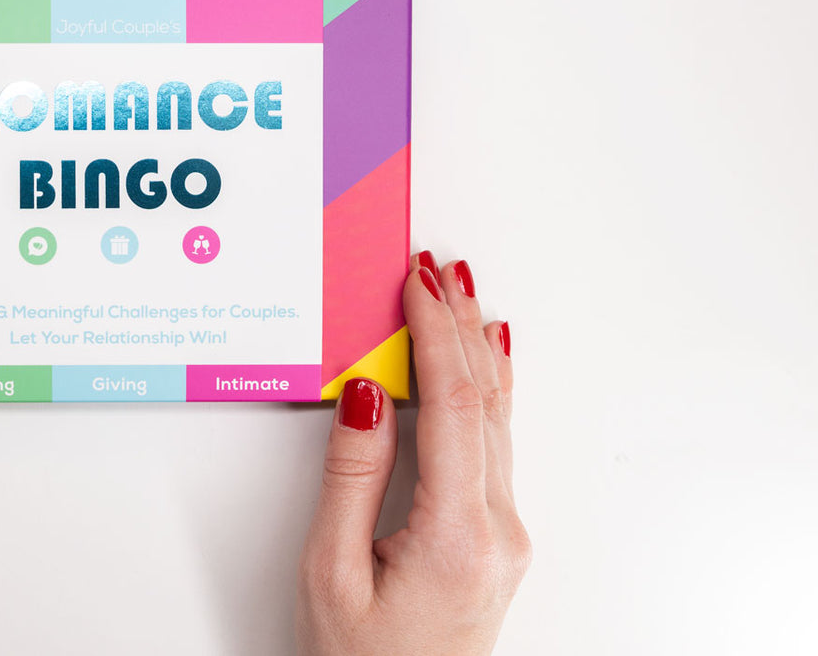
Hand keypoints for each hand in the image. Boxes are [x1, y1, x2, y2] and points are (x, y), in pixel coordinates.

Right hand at [297, 253, 529, 654]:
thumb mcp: (330, 572)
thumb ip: (350, 476)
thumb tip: (364, 394)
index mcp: (459, 534)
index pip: (453, 406)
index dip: (434, 336)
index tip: (417, 283)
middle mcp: (497, 529)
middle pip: (485, 400)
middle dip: (459, 322)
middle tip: (437, 264)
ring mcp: (505, 533)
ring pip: (497, 417)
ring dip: (476, 348)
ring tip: (461, 290)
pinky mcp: (497, 537)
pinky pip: (497, 443)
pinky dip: (487, 389)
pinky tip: (491, 358)